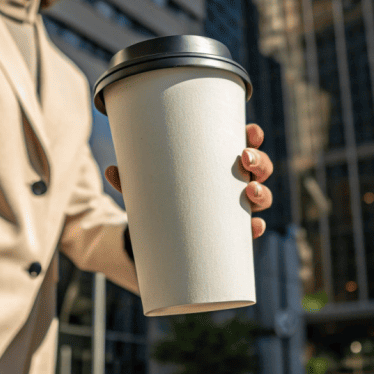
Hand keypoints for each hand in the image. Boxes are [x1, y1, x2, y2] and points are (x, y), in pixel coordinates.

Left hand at [105, 123, 274, 237]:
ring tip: (250, 190)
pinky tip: (255, 226)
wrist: (156, 243)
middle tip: (244, 159)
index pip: (243, 144)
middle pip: (259, 168)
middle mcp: (232, 184)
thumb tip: (111, 170)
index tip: (250, 130)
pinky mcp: (231, 235)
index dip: (253, 136)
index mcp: (217, 164)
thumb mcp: (143, 189)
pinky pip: (249, 231)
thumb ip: (131, 180)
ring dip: (261, 192)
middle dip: (258, 161)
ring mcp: (235, 210)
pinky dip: (255, 228)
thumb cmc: (158, 202)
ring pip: (260, 197)